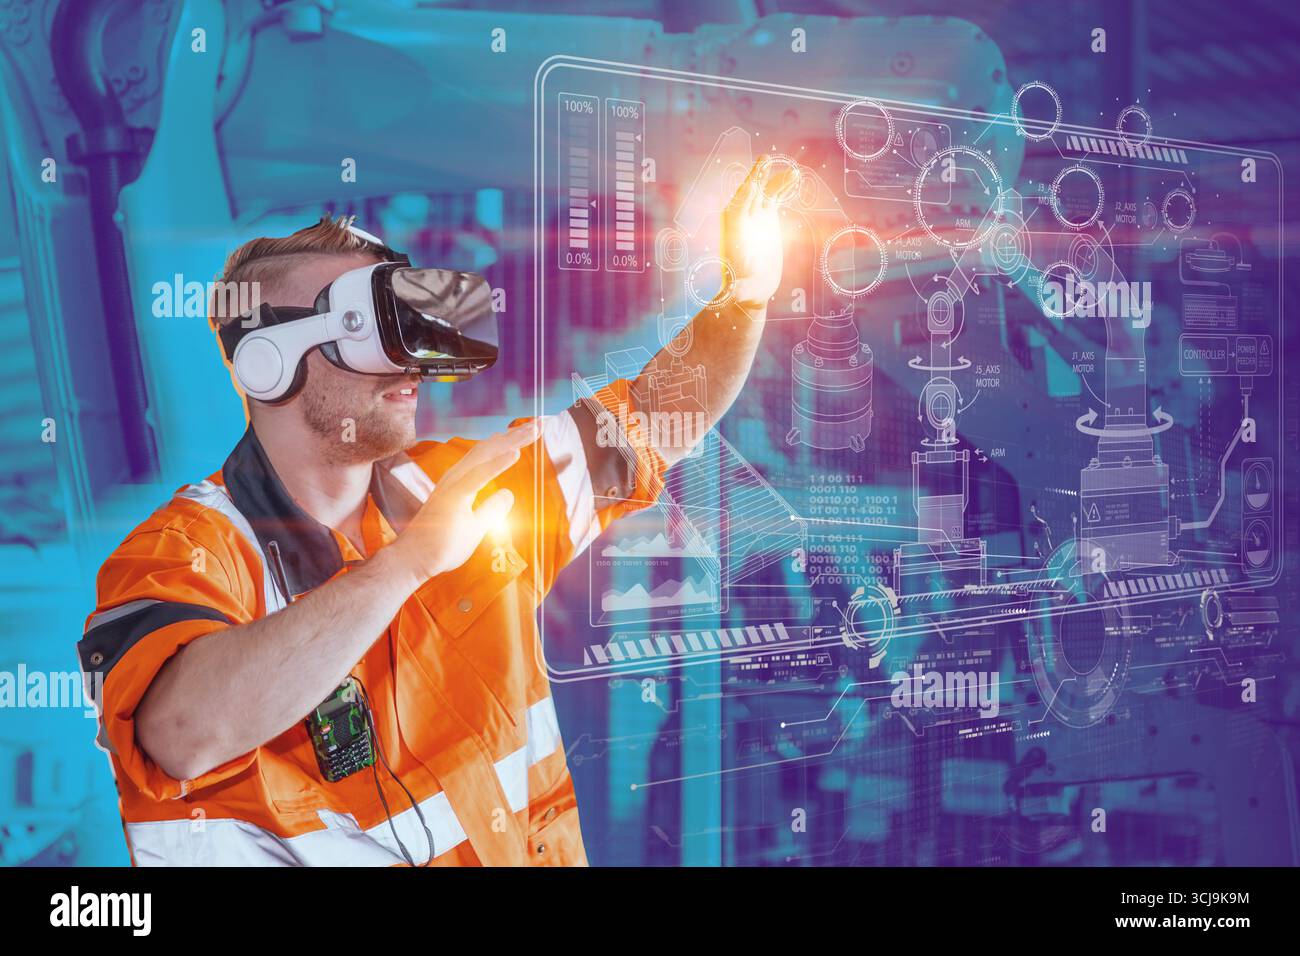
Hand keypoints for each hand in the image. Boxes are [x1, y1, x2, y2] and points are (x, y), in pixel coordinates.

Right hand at [386, 420, 541, 583]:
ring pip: (485, 455)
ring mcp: (453, 485)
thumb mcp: (476, 526)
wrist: (413, 561)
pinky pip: (477, 477)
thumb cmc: (440, 545)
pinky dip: (497, 463)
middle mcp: (457, 477)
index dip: (512, 441)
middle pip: (490, 449)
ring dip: (511, 441)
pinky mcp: (452, 498)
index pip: (490, 455)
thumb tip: (508, 494)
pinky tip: (515, 452)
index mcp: (462, 481)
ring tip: (534, 428)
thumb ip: (492, 508)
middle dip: (516, 435)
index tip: (534, 430)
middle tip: (541, 422)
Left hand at [720, 155, 797, 312]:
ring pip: (765, 192)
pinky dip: (783, 187)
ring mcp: (755, 216)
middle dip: (757, 177)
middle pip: (750, 192)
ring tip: (793, 172)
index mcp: (731, 229)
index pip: (737, 206)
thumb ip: (735, 289)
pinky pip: (775, 197)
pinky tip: (794, 177)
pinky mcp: (768, 218)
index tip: (755, 182)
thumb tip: (732, 295)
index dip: (746, 193)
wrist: (750, 289)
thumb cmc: (741, 290)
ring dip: (776, 180)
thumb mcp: (738, 290)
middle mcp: (741, 218)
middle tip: (765, 161)